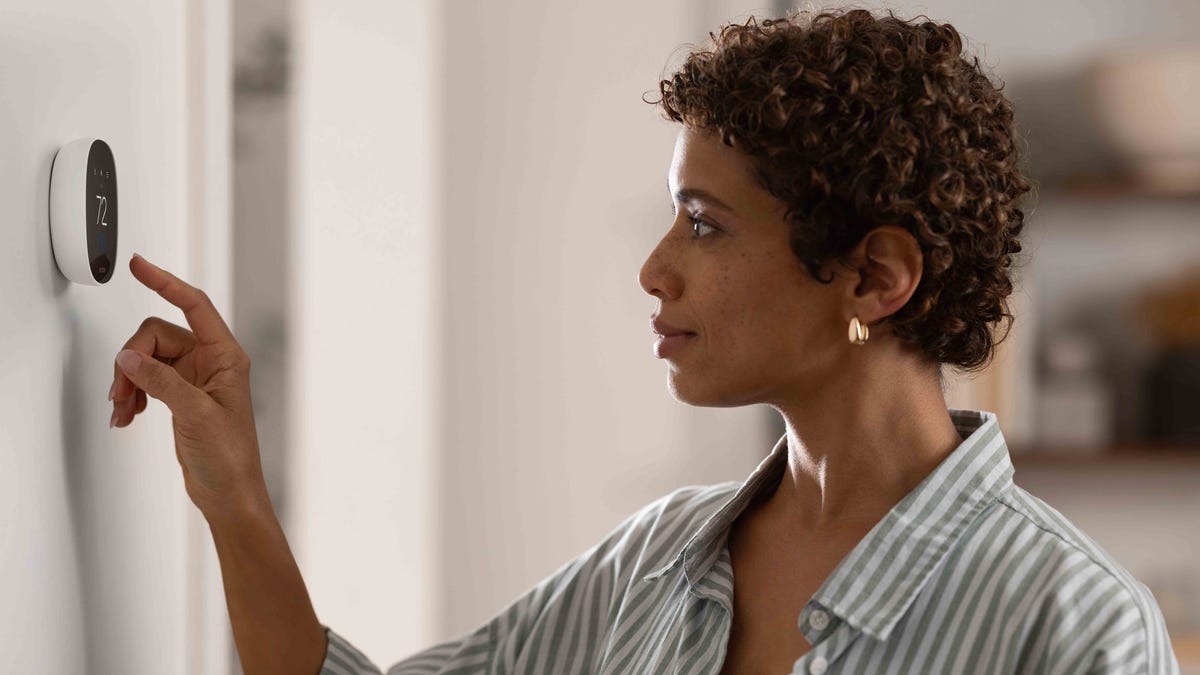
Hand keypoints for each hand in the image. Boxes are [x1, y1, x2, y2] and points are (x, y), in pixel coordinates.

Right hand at [109, 253, 267, 522]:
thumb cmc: (230, 458)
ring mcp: (194, 379)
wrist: (230, 494)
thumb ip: (161, 382)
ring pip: (146, 359)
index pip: (194, 305)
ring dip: (129, 381)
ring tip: (125, 410)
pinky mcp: (180, 396)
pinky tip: (128, 416)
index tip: (140, 266)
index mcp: (226, 356)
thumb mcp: (194, 414)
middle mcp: (211, 362)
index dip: (166, 282)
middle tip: (124, 393)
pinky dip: (133, 395)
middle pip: (156, 336)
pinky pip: (147, 380)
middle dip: (132, 360)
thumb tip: (130, 357)